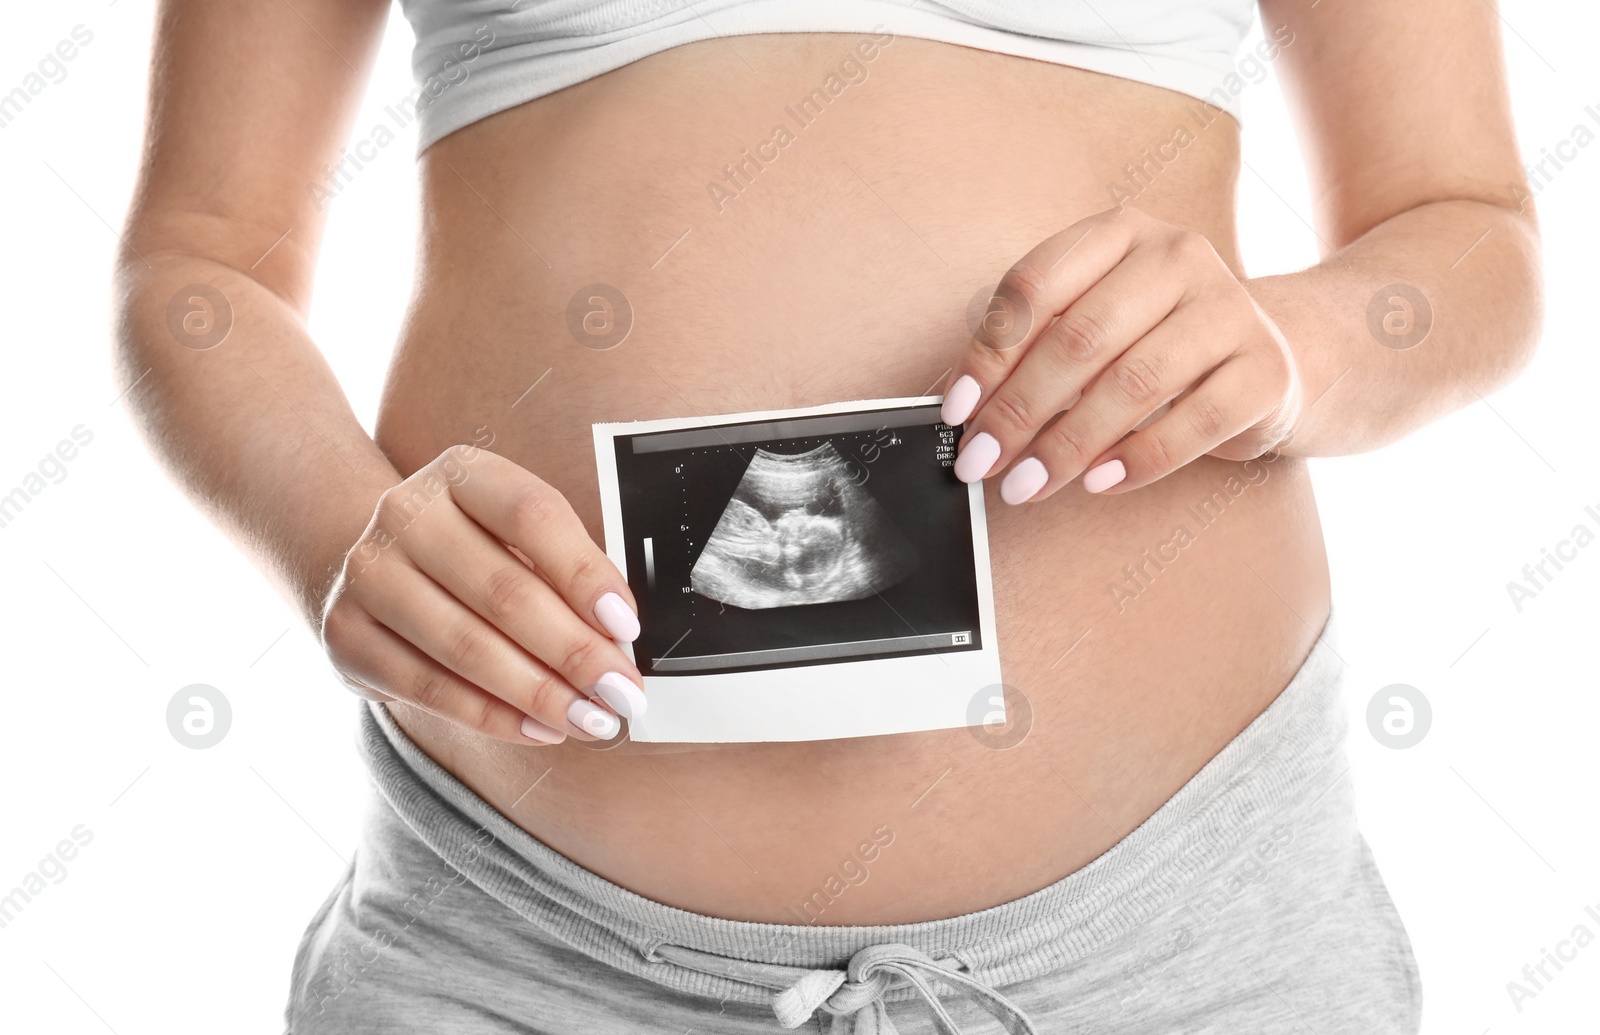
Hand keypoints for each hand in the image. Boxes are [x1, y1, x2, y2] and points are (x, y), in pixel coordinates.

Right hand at [319, 445, 646, 743]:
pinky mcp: (347, 635)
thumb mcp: (513, 533)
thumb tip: (618, 637)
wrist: (370, 561)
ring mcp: (370, 574)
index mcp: (463, 474)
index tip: (626, 626)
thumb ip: (565, 570)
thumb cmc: (469, 550)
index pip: (532, 516)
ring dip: (540, 693)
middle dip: (574, 651)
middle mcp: (407, 514)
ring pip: (467, 647)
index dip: (585, 574)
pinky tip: (540, 729)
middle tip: (620, 690)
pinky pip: (430, 688)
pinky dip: (494, 717)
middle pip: (505, 591)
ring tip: (591, 718)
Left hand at [940, 207, 1301, 501]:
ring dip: (1068, 444)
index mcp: (1119, 233)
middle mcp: (1176, 256)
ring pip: (1133, 382)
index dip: (989, 353)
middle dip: (1019, 410)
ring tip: (1026, 484)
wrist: (1270, 352)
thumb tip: (964, 409)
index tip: (957, 412)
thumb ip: (1033, 351)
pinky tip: (1097, 482)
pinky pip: (1194, 422)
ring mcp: (1228, 308)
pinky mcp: (1265, 368)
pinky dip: (1138, 460)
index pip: (1035, 286)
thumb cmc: (1155, 340)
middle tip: (980, 461)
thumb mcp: (1093, 323)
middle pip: (1080, 338)